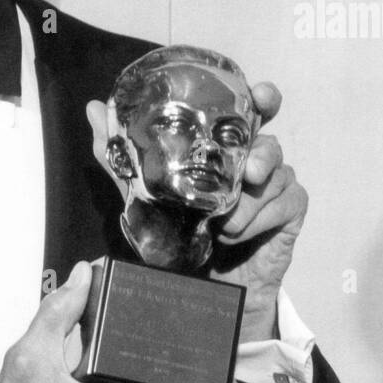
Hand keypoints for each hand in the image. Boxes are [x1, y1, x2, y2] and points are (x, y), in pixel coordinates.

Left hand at [86, 84, 307, 343]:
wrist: (200, 288)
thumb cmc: (177, 234)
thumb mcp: (141, 192)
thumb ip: (119, 153)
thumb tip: (92, 108)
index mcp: (224, 148)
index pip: (250, 111)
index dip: (261, 98)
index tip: (259, 95)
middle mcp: (253, 160)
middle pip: (271, 140)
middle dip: (264, 151)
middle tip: (250, 170)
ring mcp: (275, 185)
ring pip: (276, 174)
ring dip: (247, 201)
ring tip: (223, 224)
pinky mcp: (290, 212)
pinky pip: (287, 201)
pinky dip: (259, 218)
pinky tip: (237, 234)